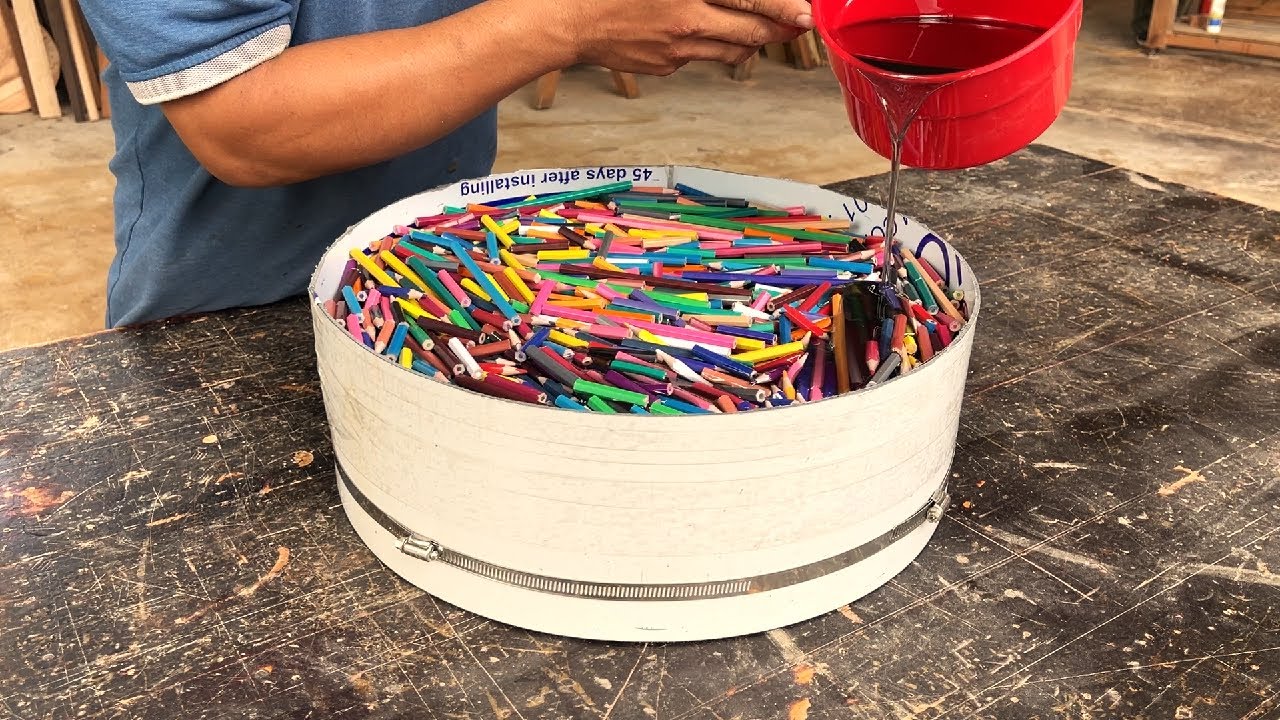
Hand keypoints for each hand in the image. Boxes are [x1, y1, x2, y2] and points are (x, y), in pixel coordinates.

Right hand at [569, 0, 812, 74]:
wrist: (567, 21)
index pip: (749, 1)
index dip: (782, 8)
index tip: (804, 13)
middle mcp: (687, 23)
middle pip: (750, 34)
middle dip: (779, 30)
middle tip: (798, 24)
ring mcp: (677, 51)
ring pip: (731, 52)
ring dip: (752, 42)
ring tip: (763, 31)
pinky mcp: (665, 67)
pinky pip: (700, 58)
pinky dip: (711, 46)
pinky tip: (707, 32)